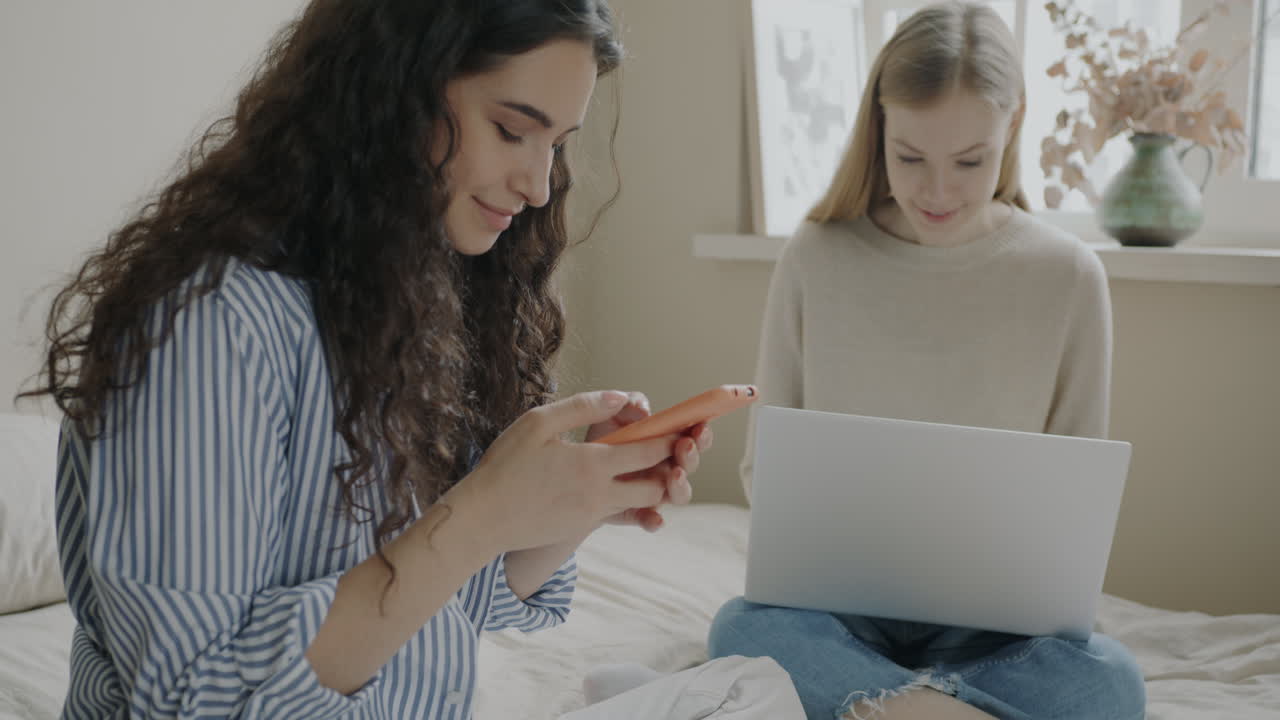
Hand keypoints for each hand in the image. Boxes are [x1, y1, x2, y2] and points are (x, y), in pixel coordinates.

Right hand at [447, 391, 674, 551]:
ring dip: (651, 486)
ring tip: (651, 466)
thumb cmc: (505, 466)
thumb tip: (622, 397)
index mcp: (593, 463)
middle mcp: (600, 493)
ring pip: (640, 503)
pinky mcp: (581, 526)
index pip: (649, 451)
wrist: (481, 519)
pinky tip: (619, 483)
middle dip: (670, 469)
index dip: (671, 439)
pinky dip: (628, 499)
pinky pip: (618, 513)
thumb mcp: (539, 422)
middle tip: (673, 452)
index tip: (682, 428)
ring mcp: (592, 514)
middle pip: (656, 486)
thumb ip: (584, 405)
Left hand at [584, 393, 712, 531]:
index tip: (700, 425)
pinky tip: (655, 520)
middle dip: (692, 455)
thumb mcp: (611, 416)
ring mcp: (652, 492)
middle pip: (689, 465)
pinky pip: (649, 519)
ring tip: (675, 475)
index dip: (700, 432)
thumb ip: (630, 405)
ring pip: (678, 494)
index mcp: (665, 444)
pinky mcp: (634, 512)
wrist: (571, 471)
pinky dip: (654, 521)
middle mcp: (665, 469)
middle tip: (685, 445)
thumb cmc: (599, 440)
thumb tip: (644, 410)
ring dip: (681, 486)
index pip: (692, 437)